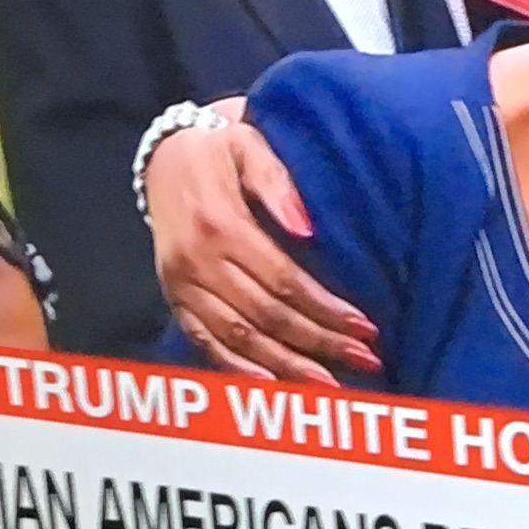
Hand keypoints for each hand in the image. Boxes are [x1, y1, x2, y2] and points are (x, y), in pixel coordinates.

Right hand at [146, 109, 375, 379]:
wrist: (163, 156)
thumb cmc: (220, 151)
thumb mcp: (249, 145)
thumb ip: (277, 182)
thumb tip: (308, 229)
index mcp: (220, 226)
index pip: (283, 281)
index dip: (325, 309)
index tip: (365, 327)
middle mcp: (196, 262)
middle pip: (266, 316)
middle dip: (318, 342)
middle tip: (364, 360)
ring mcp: (181, 285)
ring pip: (237, 337)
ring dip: (286, 366)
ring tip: (329, 384)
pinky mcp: (173, 298)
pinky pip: (204, 341)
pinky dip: (236, 368)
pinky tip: (271, 384)